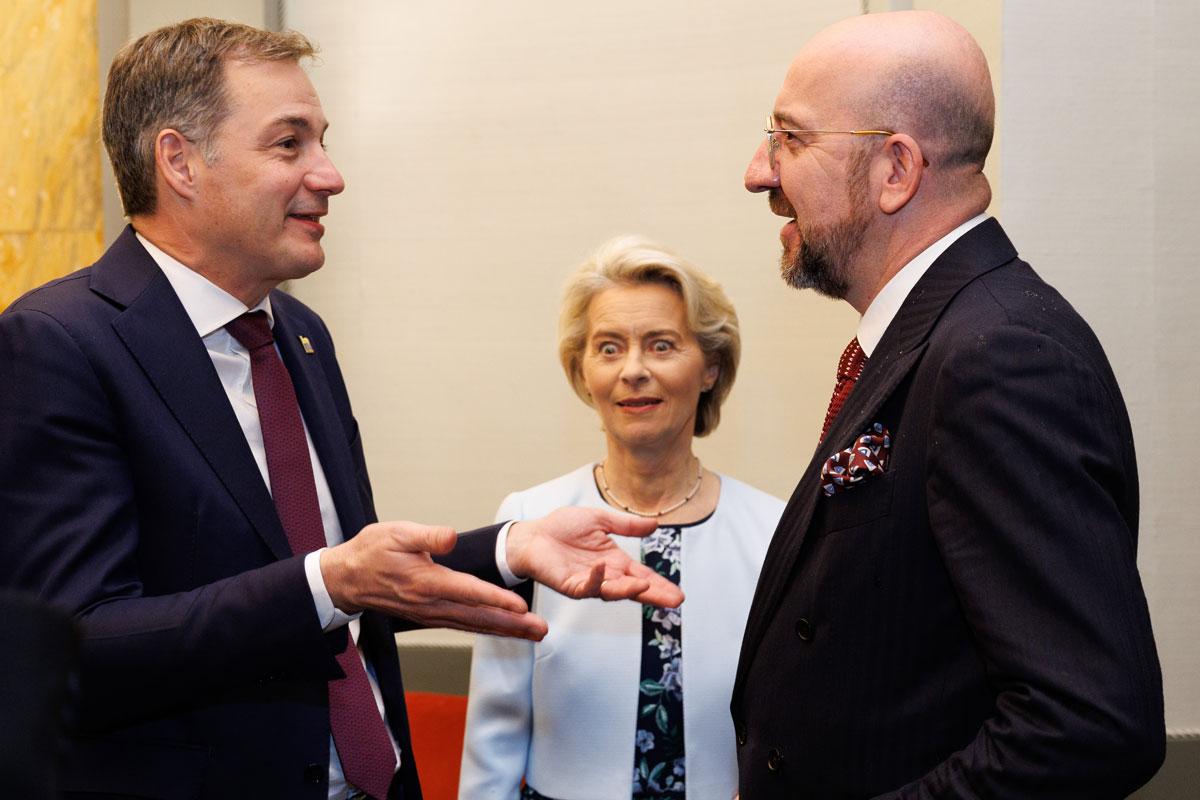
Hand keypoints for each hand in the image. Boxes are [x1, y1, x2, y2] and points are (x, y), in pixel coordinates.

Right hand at [320, 521, 548, 639]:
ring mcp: (431, 614)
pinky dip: (488, 630)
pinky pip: (464, 626)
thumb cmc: (371, 551)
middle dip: (512, 624)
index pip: (468, 592)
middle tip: (541, 630)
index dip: (496, 599)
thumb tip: (451, 538)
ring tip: (535, 634)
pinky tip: (506, 631)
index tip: (521, 606)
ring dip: (506, 631)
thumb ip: (426, 536)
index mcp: (426, 582)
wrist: (346, 578)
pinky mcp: (431, 616)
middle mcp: (431, 604)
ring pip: (474, 625)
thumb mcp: (395, 533)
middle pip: (478, 616)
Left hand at [505, 507, 684, 607]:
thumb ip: (626, 525)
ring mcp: (589, 583)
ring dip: (628, 589)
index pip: (642, 575)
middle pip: (634, 589)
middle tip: (674, 601)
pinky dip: (596, 578)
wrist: (533, 534)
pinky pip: (586, 586)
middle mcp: (606, 575)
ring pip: (613, 591)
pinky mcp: (571, 585)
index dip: (659, 585)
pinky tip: (604, 567)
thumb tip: (655, 525)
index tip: (678, 594)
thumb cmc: (562, 527)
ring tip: (645, 586)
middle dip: (653, 595)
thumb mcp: (600, 520)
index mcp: (615, 561)